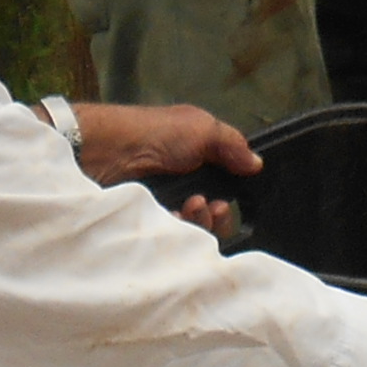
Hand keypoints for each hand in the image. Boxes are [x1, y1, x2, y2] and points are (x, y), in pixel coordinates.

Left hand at [75, 100, 257, 237]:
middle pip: (212, 216)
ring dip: (201, 221)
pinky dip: (178, 230)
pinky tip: (174, 218)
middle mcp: (184, 186)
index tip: (230, 200)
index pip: (225, 190)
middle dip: (219, 215)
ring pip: (194, 229)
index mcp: (198, 162)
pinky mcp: (148, 223)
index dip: (233, 199)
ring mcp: (165, 207)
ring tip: (191, 207)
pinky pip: (172, 238)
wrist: (108, 153)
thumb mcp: (202, 128)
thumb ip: (233, 145)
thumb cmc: (157, 134)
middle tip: (213, 207)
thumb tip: (257, 165)